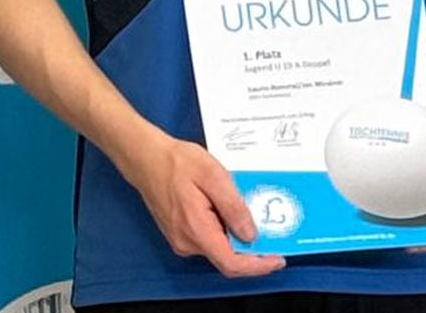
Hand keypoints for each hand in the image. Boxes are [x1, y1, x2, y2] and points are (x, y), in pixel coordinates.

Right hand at [120, 133, 284, 276]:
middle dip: (253, 249)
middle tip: (275, 232)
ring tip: (256, 213)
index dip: (257, 266)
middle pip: (228, 257)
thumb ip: (233, 207)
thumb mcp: (213, 176)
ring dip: (239, 236)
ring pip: (220, 246)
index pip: (230, 262)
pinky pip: (210, 237)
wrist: (147, 159)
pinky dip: (227, 229)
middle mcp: (187, 242)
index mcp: (196, 230)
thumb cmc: (178, 163)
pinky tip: (234, 211)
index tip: (278, 260)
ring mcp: (183, 239)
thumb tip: (251, 235)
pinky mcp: (182, 233)